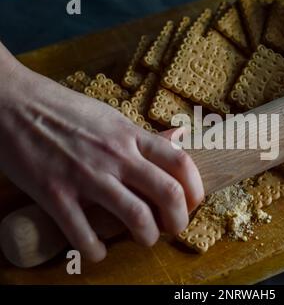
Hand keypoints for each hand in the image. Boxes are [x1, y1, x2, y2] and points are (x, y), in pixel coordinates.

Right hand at [0, 48, 203, 261]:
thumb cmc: (64, 109)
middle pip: (168, 193)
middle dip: (179, 219)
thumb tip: (176, 140)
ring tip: (145, 238)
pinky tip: (98, 251)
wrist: (12, 103)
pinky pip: (85, 234)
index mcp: (130, 135)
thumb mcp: (110, 116)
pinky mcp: (56, 194)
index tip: (194, 202)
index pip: (180, 162)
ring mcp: (86, 176)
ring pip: (136, 217)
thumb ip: (142, 136)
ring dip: (147, 237)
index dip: (195, 188)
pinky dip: (96, 250)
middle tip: (175, 228)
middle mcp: (116, 155)